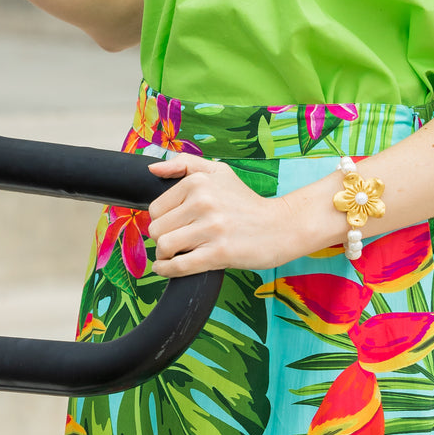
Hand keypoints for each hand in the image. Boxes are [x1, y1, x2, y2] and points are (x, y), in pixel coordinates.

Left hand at [146, 154, 305, 275]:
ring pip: (164, 246)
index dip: (161, 220)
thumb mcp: (219, 172)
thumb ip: (185, 164)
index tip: (174, 225)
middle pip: (157, 228)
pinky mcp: (219, 253)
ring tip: (174, 254)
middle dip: (162, 238)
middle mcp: (203, 202)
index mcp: (198, 182)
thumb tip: (152, 169)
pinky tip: (167, 268)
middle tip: (176, 241)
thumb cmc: (246, 202)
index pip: (156, 208)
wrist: (280, 226)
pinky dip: (166, 270)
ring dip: (164, 255)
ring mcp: (211, 228)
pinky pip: (179, 265)